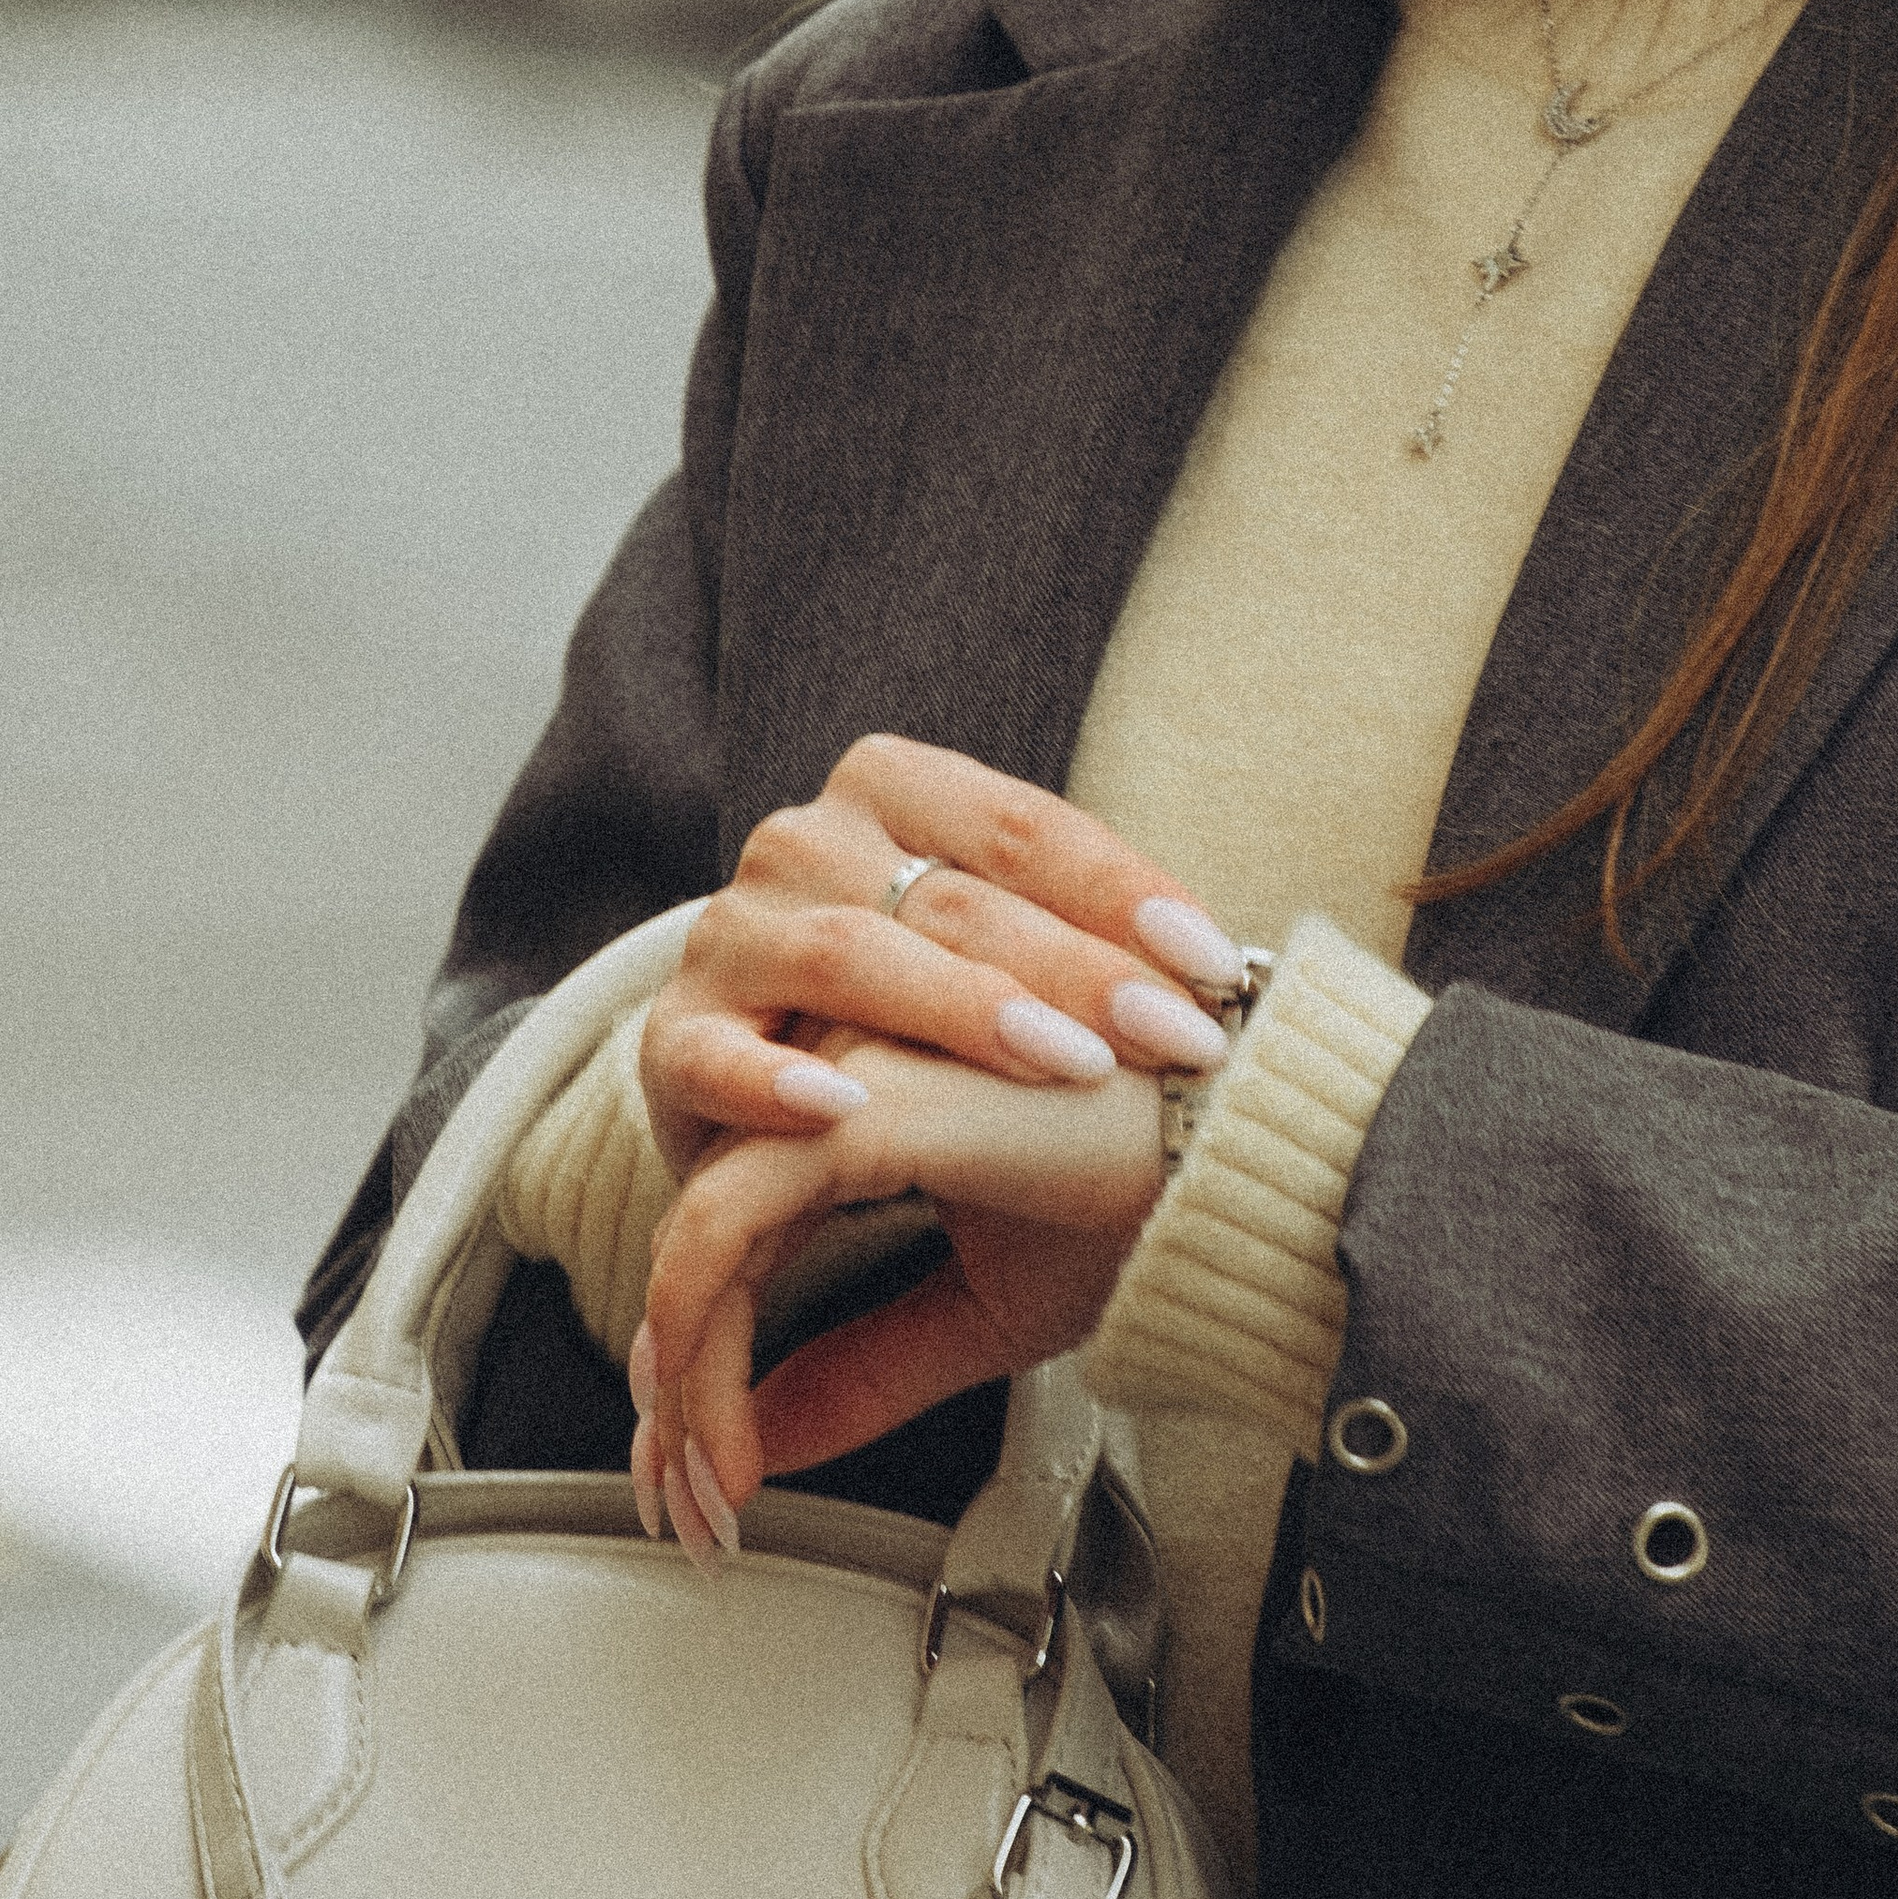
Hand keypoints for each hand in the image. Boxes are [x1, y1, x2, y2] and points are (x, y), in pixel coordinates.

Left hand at [628, 1032, 1163, 1559]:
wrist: (1238, 1162)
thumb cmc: (1142, 1197)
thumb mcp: (984, 1311)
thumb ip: (869, 1368)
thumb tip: (764, 1446)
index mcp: (867, 1112)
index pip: (742, 1240)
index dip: (704, 1365)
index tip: (706, 1479)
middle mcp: (838, 1079)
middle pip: (703, 1243)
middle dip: (676, 1390)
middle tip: (685, 1506)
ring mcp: (843, 1081)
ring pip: (698, 1239)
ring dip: (684, 1382)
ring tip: (708, 1491)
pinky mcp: (859, 1105)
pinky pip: (726, 1226)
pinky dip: (703, 1340)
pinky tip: (732, 1440)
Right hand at [639, 733, 1240, 1176]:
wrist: (764, 1078)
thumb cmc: (922, 1008)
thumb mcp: (1005, 953)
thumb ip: (1087, 940)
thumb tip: (1227, 973)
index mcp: (891, 789)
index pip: (1022, 827)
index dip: (1123, 891)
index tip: (1219, 965)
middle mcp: (803, 842)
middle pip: (954, 897)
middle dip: (1080, 969)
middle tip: (1179, 1036)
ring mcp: (732, 936)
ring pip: (851, 956)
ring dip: (964, 1013)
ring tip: (1064, 1066)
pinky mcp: (670, 1040)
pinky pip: (715, 1056)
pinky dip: (773, 1082)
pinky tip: (845, 1109)